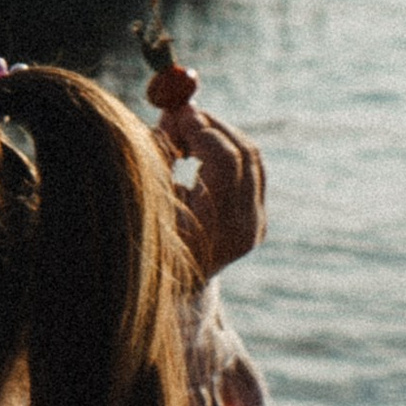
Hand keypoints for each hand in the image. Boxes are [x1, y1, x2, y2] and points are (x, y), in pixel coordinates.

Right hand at [146, 58, 266, 282]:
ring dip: (219, 135)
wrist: (172, 294)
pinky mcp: (259, 221)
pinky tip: (199, 153)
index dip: (201, 131)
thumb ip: (159, 160)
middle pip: (243, 155)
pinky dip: (227, 152)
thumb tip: (174, 112)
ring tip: (184, 136)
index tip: (176, 111)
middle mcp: (243, 228)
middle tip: (181, 112)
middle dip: (210, 126)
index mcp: (214, 231)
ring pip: (251, 158)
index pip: (224, 163)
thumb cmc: (148, 247)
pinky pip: (252, 171)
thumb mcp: (147, 205)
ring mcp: (256, 226)